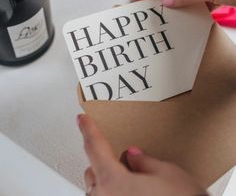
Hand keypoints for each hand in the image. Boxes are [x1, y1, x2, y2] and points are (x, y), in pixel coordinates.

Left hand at [77, 113, 206, 195]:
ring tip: (131, 181)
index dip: (88, 129)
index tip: (82, 120)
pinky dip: (114, 194)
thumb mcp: (168, 174)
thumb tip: (134, 157)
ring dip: (108, 182)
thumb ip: (145, 162)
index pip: (95, 147)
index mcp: (113, 181)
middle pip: (93, 171)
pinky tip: (132, 194)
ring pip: (98, 191)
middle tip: (122, 158)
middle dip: (103, 161)